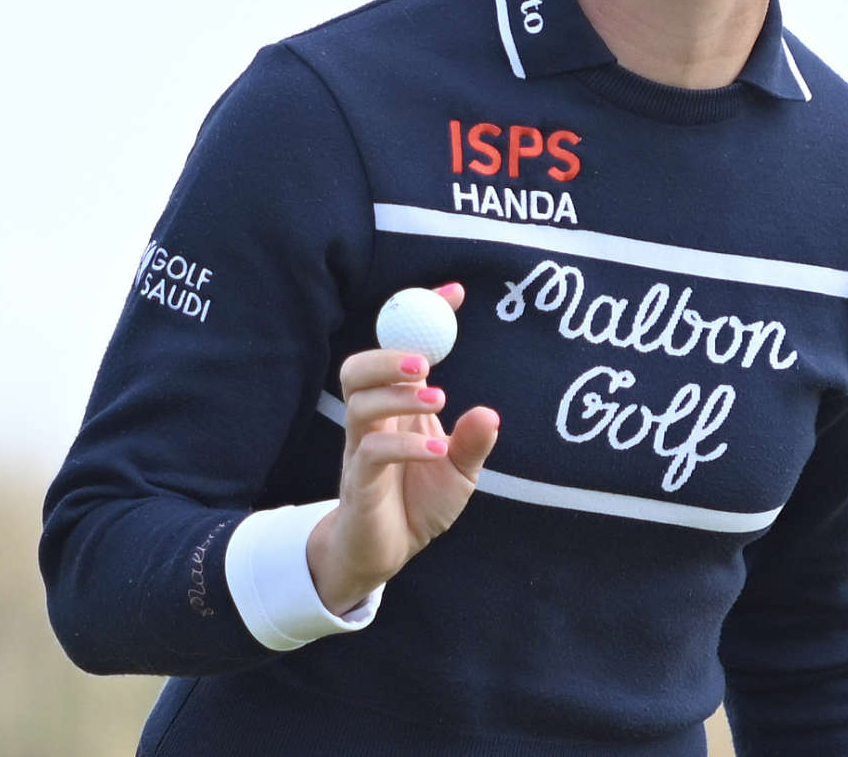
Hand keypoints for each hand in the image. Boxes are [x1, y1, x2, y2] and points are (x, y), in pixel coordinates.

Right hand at [306, 282, 500, 614]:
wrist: (386, 554)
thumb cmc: (418, 503)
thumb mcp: (460, 472)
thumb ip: (474, 442)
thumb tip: (490, 412)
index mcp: (396, 407)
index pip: (398, 350)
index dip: (420, 317)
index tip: (454, 294)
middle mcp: (372, 421)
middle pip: (357, 368)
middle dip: (389, 354)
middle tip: (426, 360)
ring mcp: (360, 450)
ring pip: (358, 403)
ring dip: (398, 395)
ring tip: (439, 398)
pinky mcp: (359, 484)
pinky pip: (369, 453)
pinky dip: (405, 446)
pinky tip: (438, 449)